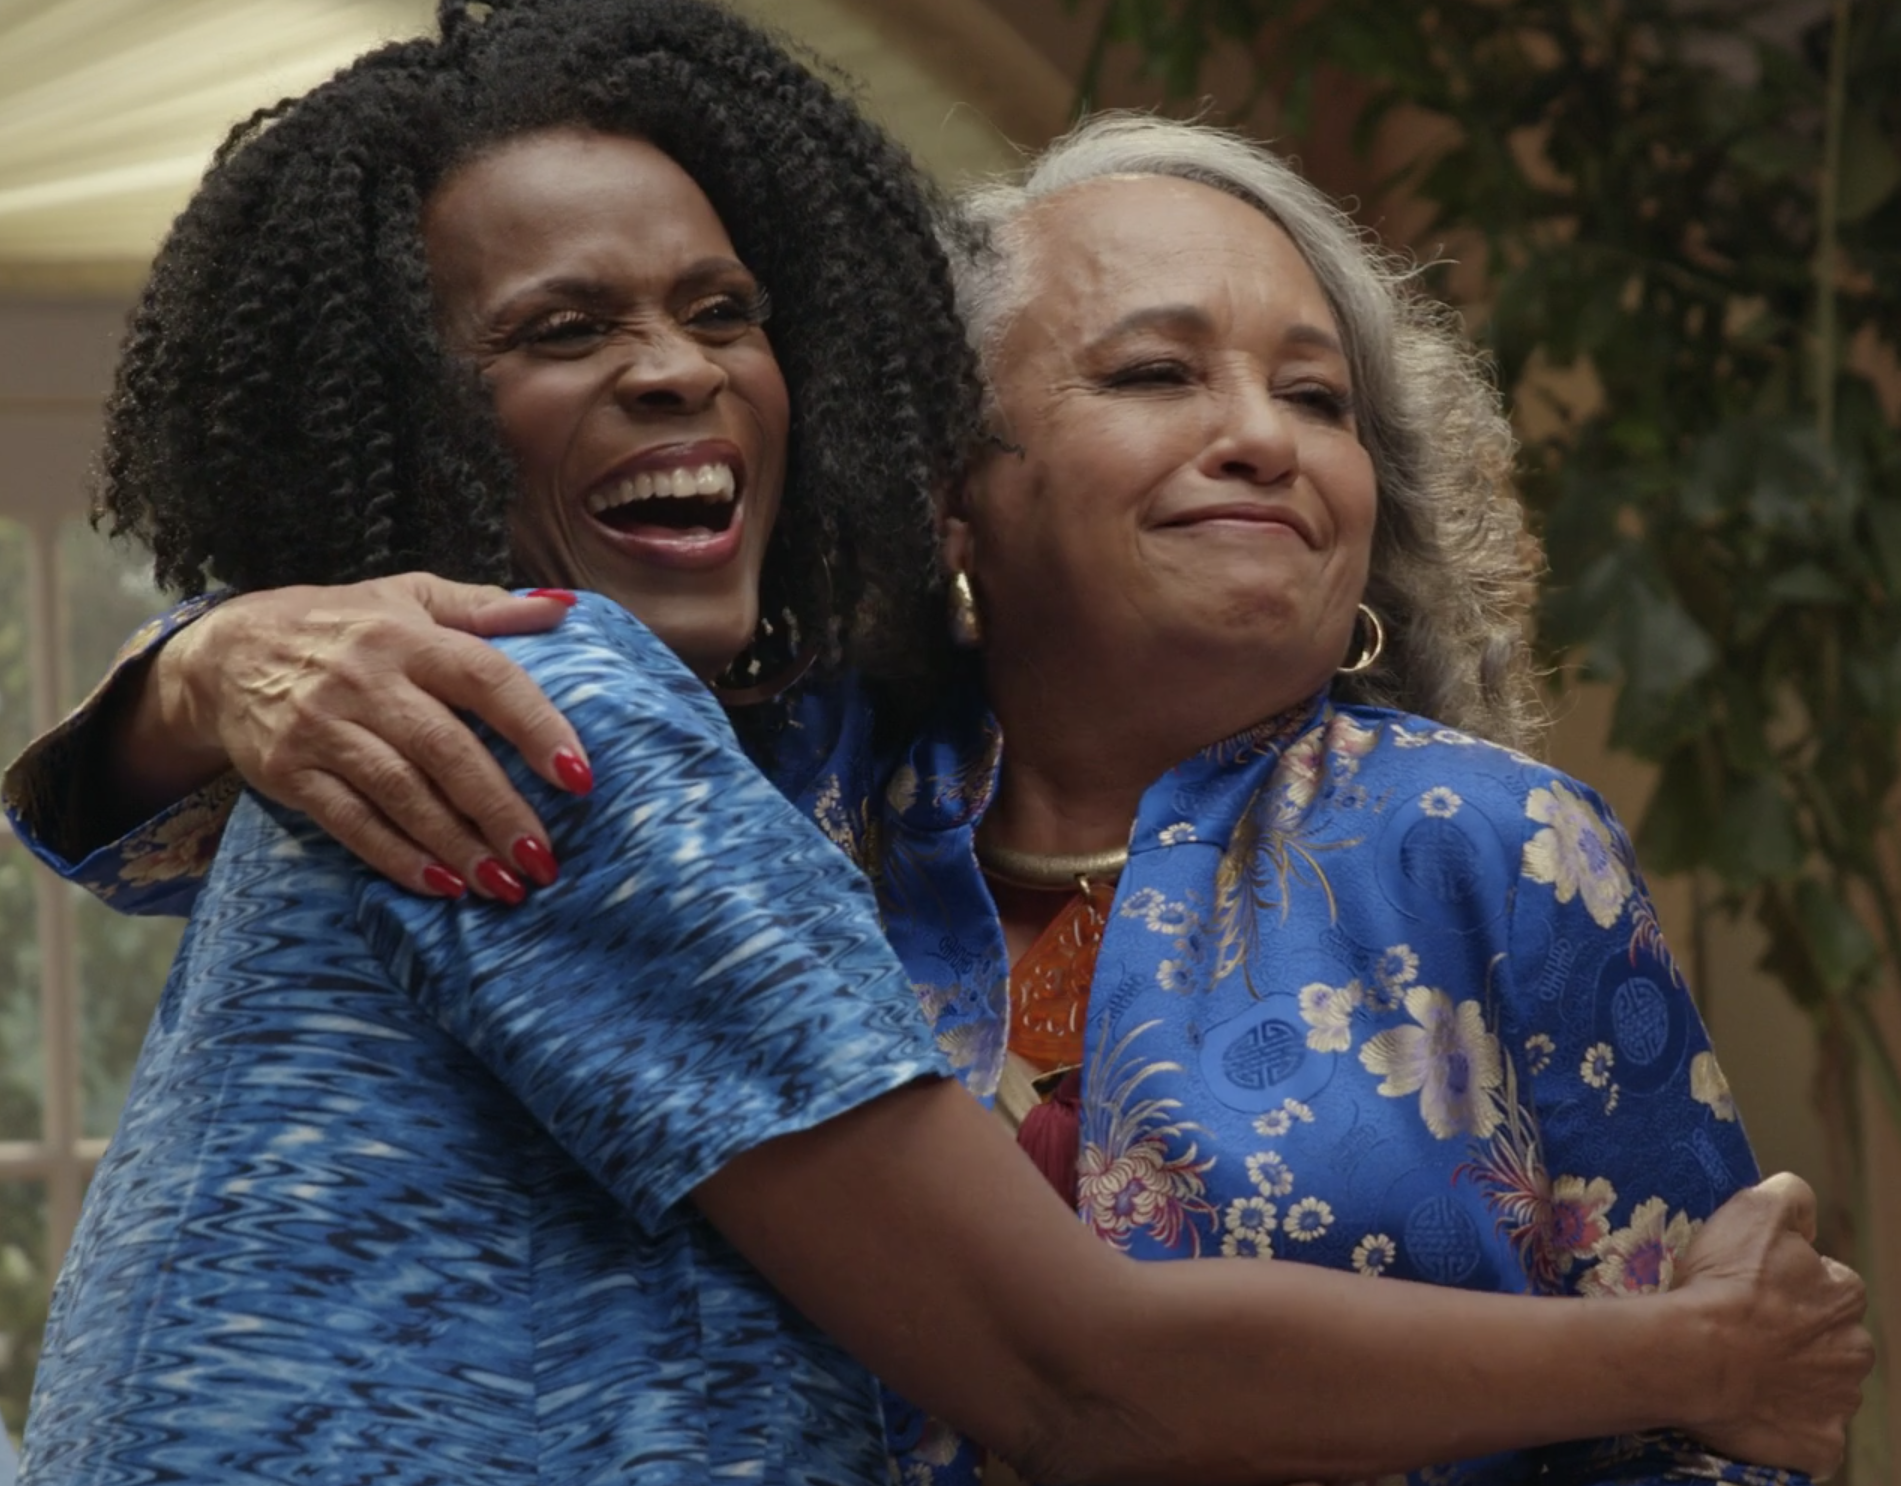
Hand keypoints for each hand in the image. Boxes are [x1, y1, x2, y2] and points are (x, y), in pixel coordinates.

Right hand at [158, 574, 586, 900]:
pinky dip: (397, 857)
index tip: (579, 777)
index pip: (486, 679)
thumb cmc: (340, 624)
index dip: (537, 727)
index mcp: (408, 637)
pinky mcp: (287, 771)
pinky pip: (350, 821)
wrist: (225, 651)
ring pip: (400, 793)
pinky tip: (441, 886)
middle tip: (545, 858)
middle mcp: (365, 681)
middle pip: (446, 749)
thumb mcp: (408, 596)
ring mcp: (322, 728)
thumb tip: (565, 608)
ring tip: (505, 883)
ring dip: (456, 845)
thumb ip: (486, 607)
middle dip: (500, 809)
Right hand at [1671, 1173, 1871, 1479]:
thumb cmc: (1724, 1284)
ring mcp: (1839, 1404)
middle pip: (1833, 1341)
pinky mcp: (1821, 1446)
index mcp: (1846, 1296)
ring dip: (1793, 1382)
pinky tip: (1752, 1409)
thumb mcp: (1753, 1211)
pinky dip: (1787, 1426)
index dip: (1789, 1286)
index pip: (1830, 1285)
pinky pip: (1811, 1438)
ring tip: (1742, 1371)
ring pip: (1822, 1389)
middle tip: (1747, 1332)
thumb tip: (1801, 1198)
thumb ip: (1790, 1195)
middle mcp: (1856, 1351)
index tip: (1754, 1290)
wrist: (1694, 1358)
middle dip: (1800, 1338)